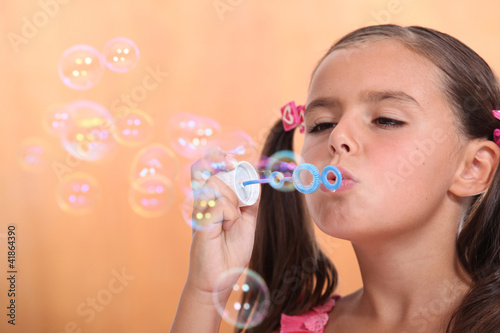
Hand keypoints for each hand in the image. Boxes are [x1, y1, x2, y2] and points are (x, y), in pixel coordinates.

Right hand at [186, 149, 259, 297]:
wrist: (221, 279)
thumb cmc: (231, 252)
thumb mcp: (246, 221)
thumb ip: (249, 201)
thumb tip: (255, 180)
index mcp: (210, 200)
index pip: (205, 168)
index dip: (217, 157)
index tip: (232, 160)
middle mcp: (201, 202)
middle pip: (206, 167)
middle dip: (220, 160)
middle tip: (232, 163)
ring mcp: (199, 210)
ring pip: (216, 183)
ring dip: (233, 199)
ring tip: (231, 221)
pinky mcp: (200, 220)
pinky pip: (221, 203)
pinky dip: (231, 214)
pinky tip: (226, 228)